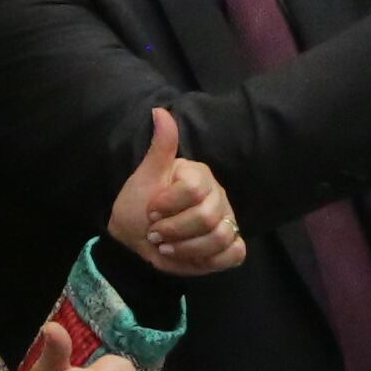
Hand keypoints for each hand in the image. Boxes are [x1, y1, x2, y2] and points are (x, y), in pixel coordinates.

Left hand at [107, 107, 245, 275]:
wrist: (136, 238)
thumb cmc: (139, 205)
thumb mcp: (144, 176)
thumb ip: (160, 147)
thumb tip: (160, 111)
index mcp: (199, 175)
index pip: (194, 190)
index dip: (168, 205)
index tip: (150, 211)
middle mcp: (218, 196)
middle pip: (208, 217)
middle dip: (175, 230)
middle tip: (155, 233)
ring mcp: (227, 220)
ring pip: (221, 237)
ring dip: (187, 248)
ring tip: (166, 247)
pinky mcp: (229, 244)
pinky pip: (234, 253)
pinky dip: (211, 260)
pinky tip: (189, 258)